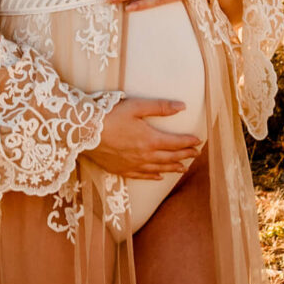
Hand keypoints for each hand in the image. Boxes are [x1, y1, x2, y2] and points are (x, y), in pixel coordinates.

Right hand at [87, 97, 201, 178]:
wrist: (84, 132)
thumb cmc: (110, 115)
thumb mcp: (136, 106)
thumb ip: (160, 107)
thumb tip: (182, 106)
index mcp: (150, 139)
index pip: (175, 143)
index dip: (188, 142)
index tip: (198, 141)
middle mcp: (145, 156)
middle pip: (170, 157)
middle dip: (184, 155)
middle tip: (195, 154)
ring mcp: (134, 165)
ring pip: (159, 169)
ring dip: (173, 168)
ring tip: (183, 168)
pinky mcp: (122, 170)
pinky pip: (142, 176)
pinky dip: (154, 176)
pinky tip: (159, 177)